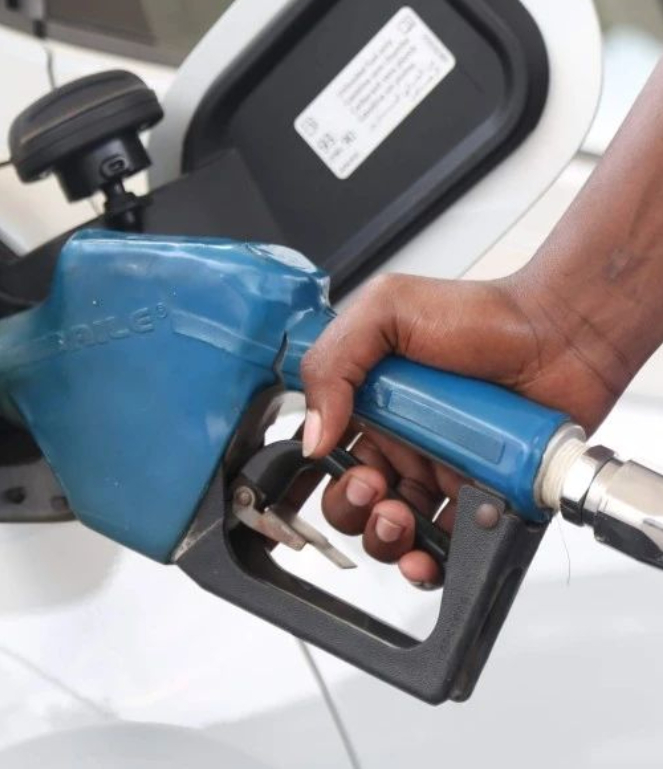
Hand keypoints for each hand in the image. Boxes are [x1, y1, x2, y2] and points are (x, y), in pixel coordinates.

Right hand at [300, 270, 627, 586]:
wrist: (561, 333)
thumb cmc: (481, 315)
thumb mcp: (385, 311)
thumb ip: (333, 364)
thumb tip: (312, 434)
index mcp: (372, 401)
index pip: (328, 452)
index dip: (323, 475)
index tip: (336, 477)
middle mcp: (402, 440)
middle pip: (356, 499)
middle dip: (353, 510)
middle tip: (373, 490)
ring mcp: (442, 471)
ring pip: (397, 530)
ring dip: (386, 539)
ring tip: (400, 518)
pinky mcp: (484, 497)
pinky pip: (452, 544)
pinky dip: (435, 561)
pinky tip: (428, 551)